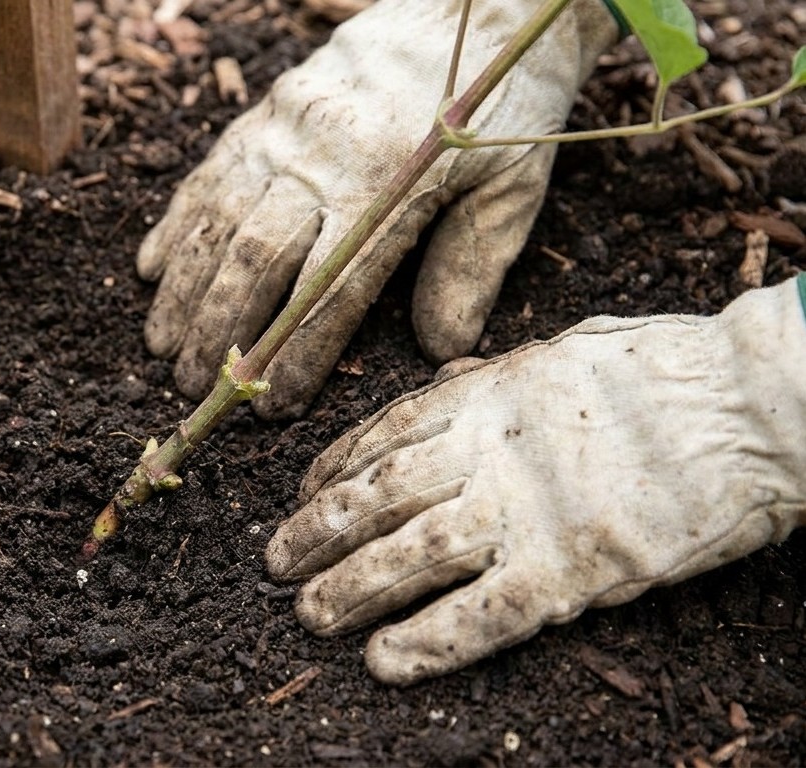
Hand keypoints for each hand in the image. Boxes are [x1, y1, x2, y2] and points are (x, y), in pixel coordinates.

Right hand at [138, 0, 617, 417]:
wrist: (476, 4)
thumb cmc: (502, 105)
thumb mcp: (511, 186)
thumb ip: (472, 267)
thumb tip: (438, 347)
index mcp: (389, 180)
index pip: (331, 288)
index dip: (298, 352)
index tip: (274, 403)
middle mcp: (324, 155)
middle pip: (255, 257)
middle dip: (220, 330)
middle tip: (196, 386)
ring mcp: (286, 128)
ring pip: (218, 218)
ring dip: (184, 289)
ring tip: (160, 345)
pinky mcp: (268, 109)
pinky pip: (209, 173)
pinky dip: (176, 223)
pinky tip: (151, 268)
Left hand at [266, 277, 805, 684]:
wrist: (758, 403)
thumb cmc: (667, 372)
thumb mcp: (563, 352)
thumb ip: (493, 380)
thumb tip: (442, 385)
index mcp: (486, 392)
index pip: (382, 435)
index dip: (332, 470)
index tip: (303, 496)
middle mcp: (490, 449)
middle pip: (378, 497)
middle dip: (317, 534)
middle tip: (276, 565)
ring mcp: (527, 510)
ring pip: (410, 555)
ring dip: (350, 589)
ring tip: (309, 614)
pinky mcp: (574, 568)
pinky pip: (482, 615)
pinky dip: (428, 641)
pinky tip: (384, 662)